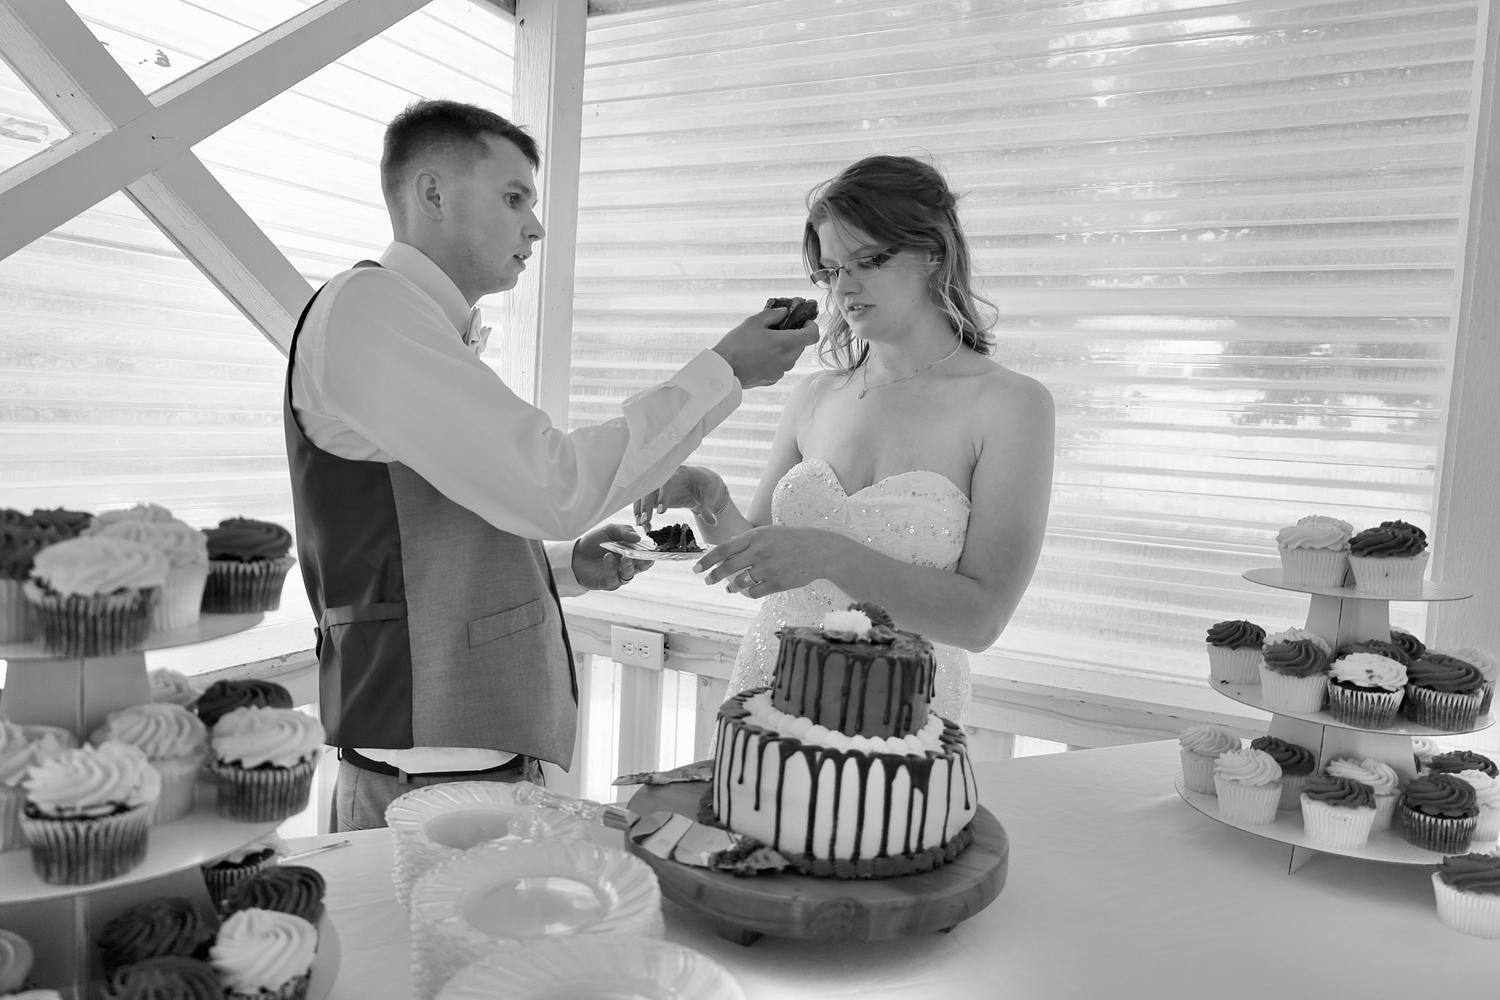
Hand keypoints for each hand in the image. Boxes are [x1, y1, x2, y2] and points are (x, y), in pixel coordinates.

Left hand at [572, 523, 653, 591]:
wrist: (576, 554)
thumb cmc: (595, 542)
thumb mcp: (610, 531)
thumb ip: (624, 531)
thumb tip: (638, 538)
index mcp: (632, 553)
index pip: (646, 555)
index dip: (651, 553)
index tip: (653, 549)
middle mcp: (627, 565)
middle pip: (642, 567)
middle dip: (644, 562)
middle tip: (642, 555)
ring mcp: (618, 575)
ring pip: (629, 574)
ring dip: (628, 566)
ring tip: (625, 557)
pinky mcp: (608, 582)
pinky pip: (613, 578)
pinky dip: (611, 568)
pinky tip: (608, 557)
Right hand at [634, 466, 729, 526]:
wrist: (702, 483)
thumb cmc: (707, 486)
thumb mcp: (711, 496)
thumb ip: (709, 508)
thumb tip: (713, 522)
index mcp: (680, 473)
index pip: (668, 482)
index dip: (663, 496)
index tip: (660, 511)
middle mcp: (666, 477)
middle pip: (651, 487)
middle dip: (645, 503)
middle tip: (644, 520)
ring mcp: (659, 485)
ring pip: (643, 494)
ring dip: (639, 508)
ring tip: (640, 524)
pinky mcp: (656, 493)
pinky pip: (645, 501)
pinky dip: (642, 512)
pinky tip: (644, 525)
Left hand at [693, 526, 845, 597]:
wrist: (819, 550)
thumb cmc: (792, 540)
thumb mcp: (769, 533)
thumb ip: (748, 540)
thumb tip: (726, 546)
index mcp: (755, 537)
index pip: (723, 550)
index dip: (707, 561)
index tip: (696, 569)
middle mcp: (759, 552)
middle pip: (727, 568)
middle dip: (714, 576)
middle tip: (707, 580)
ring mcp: (768, 568)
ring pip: (739, 582)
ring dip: (731, 586)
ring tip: (729, 587)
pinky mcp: (777, 583)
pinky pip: (753, 592)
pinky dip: (747, 592)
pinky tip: (747, 590)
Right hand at [711, 307, 818, 388]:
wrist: (723, 372)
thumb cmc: (736, 346)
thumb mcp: (753, 322)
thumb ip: (773, 314)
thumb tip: (784, 312)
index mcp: (787, 343)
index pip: (813, 335)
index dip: (812, 326)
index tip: (804, 322)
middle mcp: (788, 359)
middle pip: (801, 345)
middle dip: (793, 335)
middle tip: (778, 329)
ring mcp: (781, 371)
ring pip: (790, 356)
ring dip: (784, 348)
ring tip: (764, 342)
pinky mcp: (773, 379)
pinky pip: (780, 366)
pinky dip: (775, 359)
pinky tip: (759, 355)